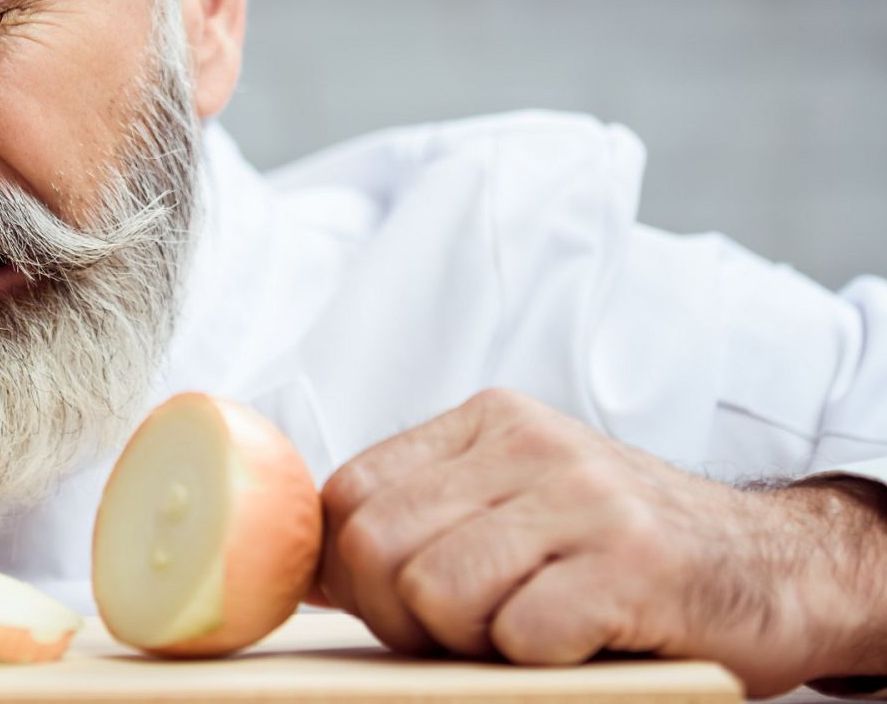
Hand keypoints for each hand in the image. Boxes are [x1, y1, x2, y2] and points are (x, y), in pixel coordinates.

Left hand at [317, 388, 886, 696]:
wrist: (777, 566)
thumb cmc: (620, 553)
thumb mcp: (514, 506)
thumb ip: (420, 521)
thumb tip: (306, 571)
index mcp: (487, 422)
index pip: (349, 493)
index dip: (352, 572)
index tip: (399, 608)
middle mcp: (531, 443)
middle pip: (377, 544)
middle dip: (401, 617)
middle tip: (465, 635)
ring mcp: (584, 497)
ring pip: (437, 588)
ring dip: (471, 641)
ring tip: (530, 631)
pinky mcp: (634, 563)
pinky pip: (522, 632)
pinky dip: (538, 659)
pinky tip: (583, 641)